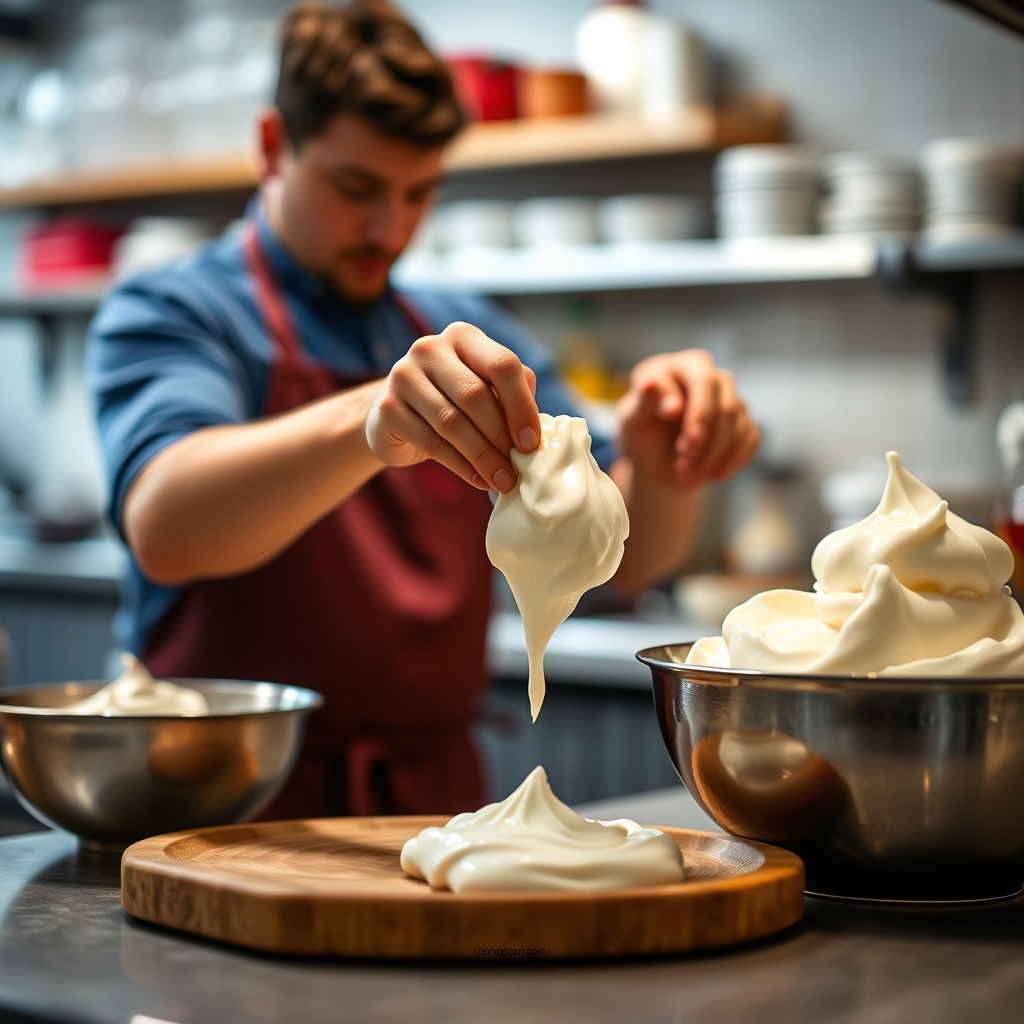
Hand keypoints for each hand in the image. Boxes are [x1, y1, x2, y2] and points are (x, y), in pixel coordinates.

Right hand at [365, 321, 540, 491]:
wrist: (394, 418)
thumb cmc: (453, 403)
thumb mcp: (485, 391)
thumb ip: (512, 398)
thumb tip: (534, 434)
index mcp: (463, 337)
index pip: (502, 364)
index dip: (521, 406)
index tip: (531, 443)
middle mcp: (430, 349)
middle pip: (476, 395)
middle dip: (501, 438)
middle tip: (518, 469)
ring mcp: (403, 375)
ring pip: (453, 422)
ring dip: (483, 457)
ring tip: (502, 480)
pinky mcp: (387, 408)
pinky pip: (431, 442)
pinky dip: (460, 465)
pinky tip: (478, 479)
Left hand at [615, 349, 758, 489]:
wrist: (655, 461)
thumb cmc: (641, 434)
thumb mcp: (632, 421)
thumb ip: (641, 402)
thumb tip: (652, 386)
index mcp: (683, 366)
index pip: (703, 381)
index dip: (698, 417)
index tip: (680, 450)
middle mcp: (711, 376)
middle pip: (727, 406)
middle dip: (706, 443)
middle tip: (683, 470)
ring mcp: (730, 398)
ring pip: (738, 426)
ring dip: (712, 459)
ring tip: (686, 477)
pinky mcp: (742, 421)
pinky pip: (749, 439)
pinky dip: (729, 462)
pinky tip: (708, 475)